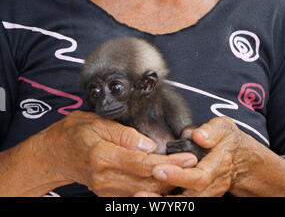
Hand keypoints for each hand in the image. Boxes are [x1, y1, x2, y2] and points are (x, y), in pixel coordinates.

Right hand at [46, 111, 198, 195]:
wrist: (55, 153)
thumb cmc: (76, 132)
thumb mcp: (97, 123)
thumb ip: (124, 135)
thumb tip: (148, 145)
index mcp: (104, 157)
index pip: (143, 163)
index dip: (169, 162)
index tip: (188, 157)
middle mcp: (106, 178)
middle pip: (148, 182)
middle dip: (175, 175)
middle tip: (195, 164)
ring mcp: (107, 190)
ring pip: (145, 192)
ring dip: (167, 184)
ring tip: (187, 171)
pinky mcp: (109, 194)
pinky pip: (136, 195)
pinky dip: (154, 189)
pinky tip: (168, 179)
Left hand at [135, 116, 250, 196]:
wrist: (242, 160)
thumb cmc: (229, 140)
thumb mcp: (225, 128)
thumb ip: (212, 130)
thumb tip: (198, 136)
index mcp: (216, 167)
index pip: (198, 177)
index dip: (178, 176)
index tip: (159, 169)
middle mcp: (211, 185)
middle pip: (189, 198)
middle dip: (165, 199)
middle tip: (141, 192)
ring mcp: (206, 194)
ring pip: (187, 204)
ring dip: (163, 204)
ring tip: (140, 198)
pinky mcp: (199, 196)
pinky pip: (185, 203)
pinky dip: (167, 202)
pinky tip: (149, 197)